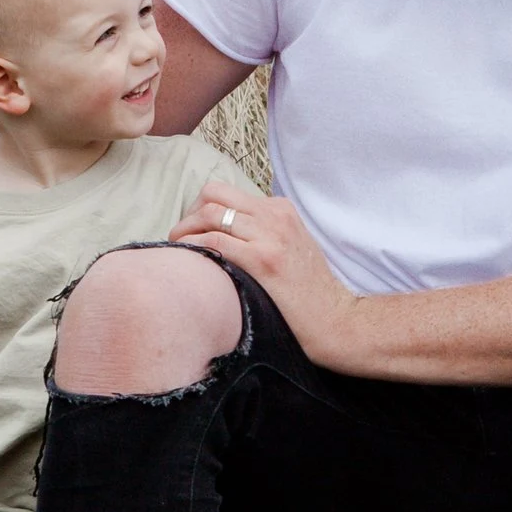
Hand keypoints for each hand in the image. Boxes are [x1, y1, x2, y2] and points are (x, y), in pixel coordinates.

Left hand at [171, 180, 366, 368]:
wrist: (334, 318)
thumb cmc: (309, 291)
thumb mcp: (292, 246)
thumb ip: (264, 232)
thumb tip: (225, 232)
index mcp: (281, 209)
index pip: (226, 192)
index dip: (201, 209)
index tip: (193, 230)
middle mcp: (275, 215)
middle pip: (213, 194)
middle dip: (189, 213)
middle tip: (181, 238)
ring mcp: (271, 235)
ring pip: (210, 214)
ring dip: (185, 230)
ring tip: (178, 249)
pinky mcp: (264, 259)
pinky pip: (215, 241)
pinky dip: (194, 246)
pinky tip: (188, 260)